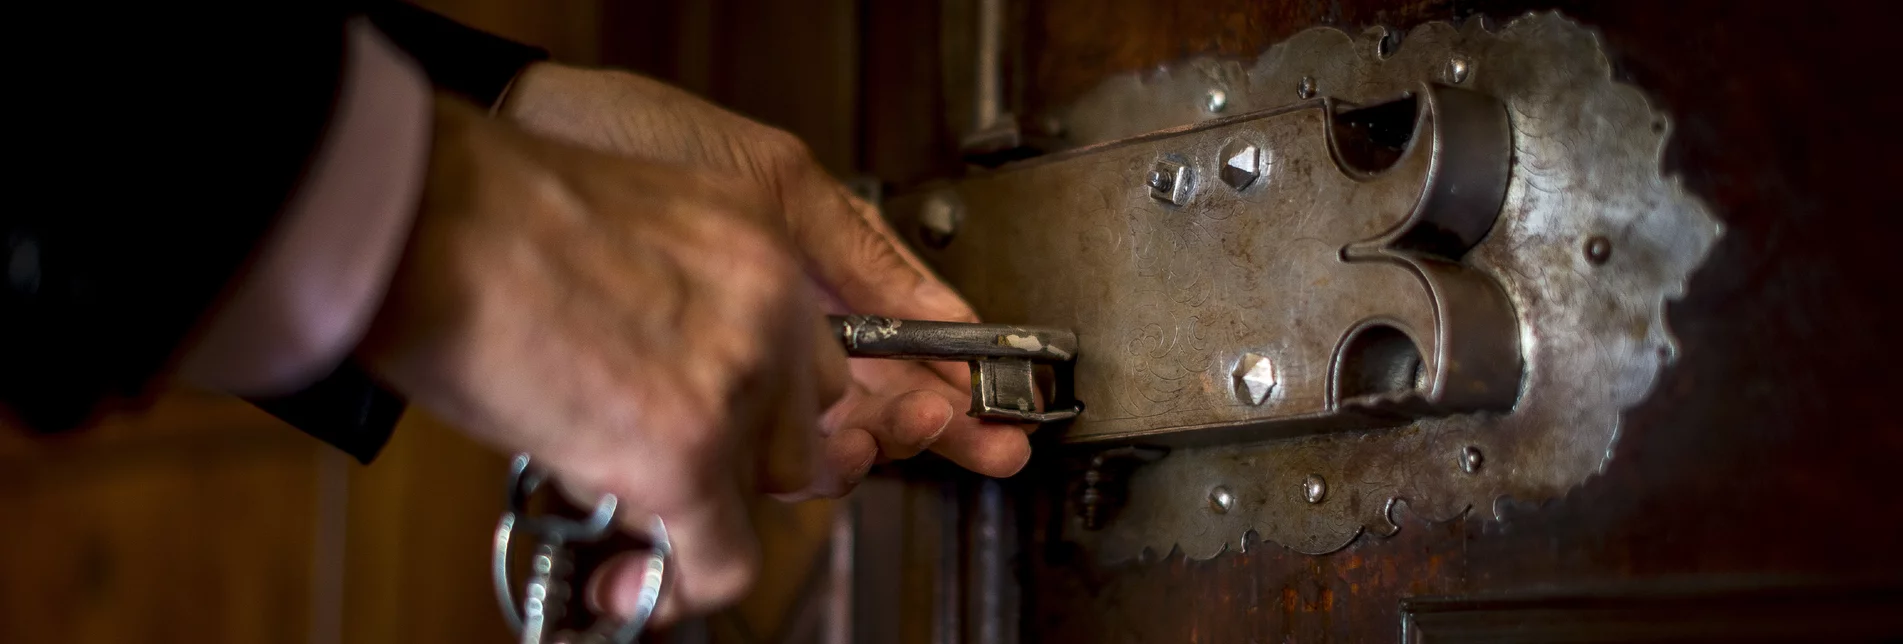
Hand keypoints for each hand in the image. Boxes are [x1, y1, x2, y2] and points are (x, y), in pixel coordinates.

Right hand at [355, 97, 863, 617]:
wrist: (420, 216)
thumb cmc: (478, 208)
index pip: (806, 351)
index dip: (756, 407)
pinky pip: (720, 558)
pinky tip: (627, 587)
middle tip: (655, 462)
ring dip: (690, 508)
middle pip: (800, 426)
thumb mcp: (625, 225)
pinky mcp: (688, 452)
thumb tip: (660, 370)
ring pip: (756, 494)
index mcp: (761, 232)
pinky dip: (673, 587)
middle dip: (733, 459)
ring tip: (598, 485)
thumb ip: (675, 294)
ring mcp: (738, 382)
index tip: (714, 431)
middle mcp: (772, 303)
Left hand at [498, 63, 1034, 479]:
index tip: (994, 425)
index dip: (953, 399)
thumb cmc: (640, 141)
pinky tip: (813, 455)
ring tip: (885, 434)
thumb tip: (950, 312)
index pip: (902, 357)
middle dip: (920, 429)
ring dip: (859, 446)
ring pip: (815, 438)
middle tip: (953, 432)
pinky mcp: (676, 397)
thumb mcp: (777, 182)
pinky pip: (746, 445)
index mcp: (815, 284)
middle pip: (870, 410)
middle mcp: (778, 334)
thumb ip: (862, 248)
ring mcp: (730, 369)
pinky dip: (784, 458)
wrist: (525, 150)